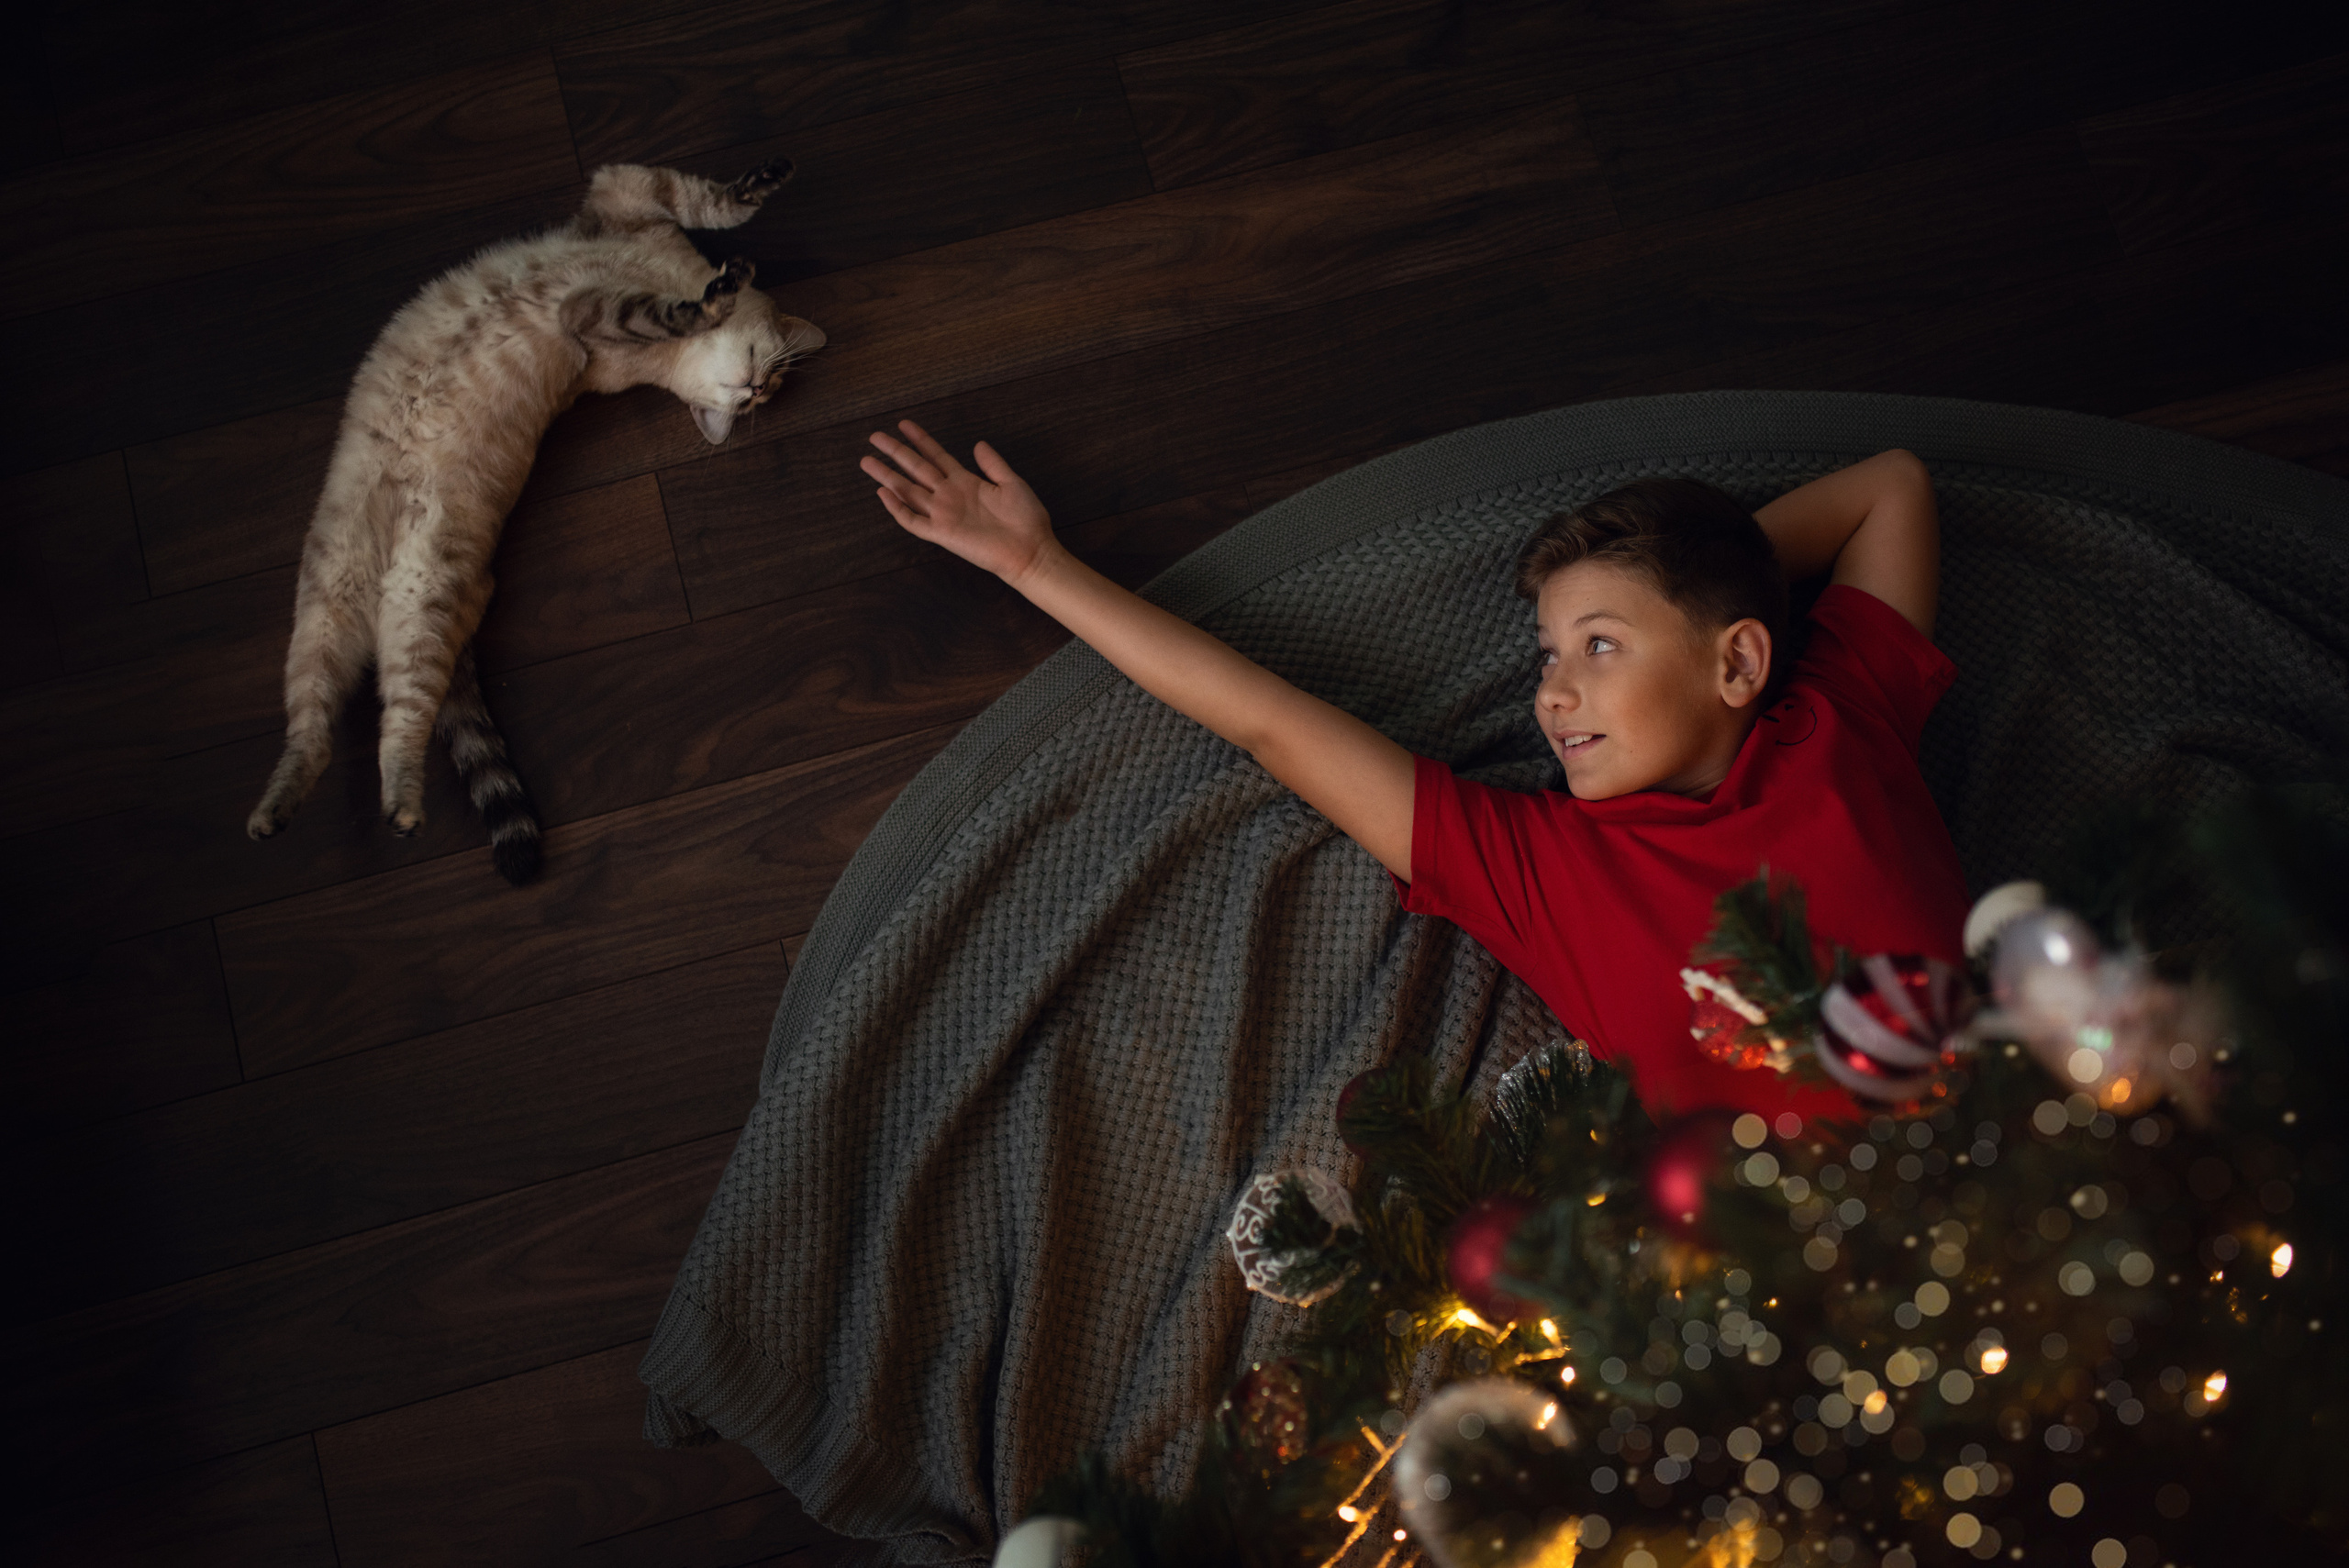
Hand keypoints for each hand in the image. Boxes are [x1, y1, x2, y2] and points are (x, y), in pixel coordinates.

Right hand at [862, 420, 1054, 584]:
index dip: (920, 440)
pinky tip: (883, 494)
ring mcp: (944, 514)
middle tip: (874, 436)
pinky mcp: (942, 534)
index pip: (935, 455)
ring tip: (867, 460)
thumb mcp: (1011, 482)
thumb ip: (993, 464)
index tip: (903, 424)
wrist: (1031, 550)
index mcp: (965, 482)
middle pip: (916, 469)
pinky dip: (897, 509)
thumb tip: (978, 443)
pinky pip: (914, 521)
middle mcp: (950, 496)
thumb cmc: (1026, 519)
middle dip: (895, 452)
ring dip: (887, 476)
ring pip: (908, 491)